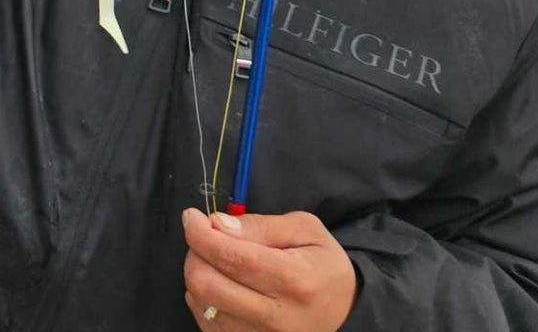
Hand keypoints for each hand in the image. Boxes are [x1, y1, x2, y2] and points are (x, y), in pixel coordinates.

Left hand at [182, 208, 356, 331]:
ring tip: (218, 262)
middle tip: (206, 239)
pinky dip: (204, 297)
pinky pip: (205, 320)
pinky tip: (222, 285)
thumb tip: (218, 225)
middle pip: (206, 283)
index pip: (231, 257)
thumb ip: (260, 224)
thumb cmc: (323, 268)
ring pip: (201, 302)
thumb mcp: (306, 231)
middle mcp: (276, 316)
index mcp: (295, 280)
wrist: (344, 312)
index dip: (201, 234)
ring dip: (199, 274)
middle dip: (196, 253)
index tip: (193, 218)